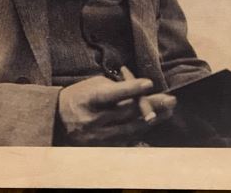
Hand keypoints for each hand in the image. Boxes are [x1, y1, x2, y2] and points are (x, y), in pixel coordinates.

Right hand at [56, 75, 175, 145]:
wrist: (58, 120)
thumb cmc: (80, 96)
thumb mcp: (93, 85)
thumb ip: (116, 87)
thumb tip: (143, 91)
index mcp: (88, 100)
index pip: (111, 94)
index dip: (130, 89)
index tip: (149, 83)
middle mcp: (93, 120)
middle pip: (127, 113)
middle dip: (152, 105)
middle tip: (171, 100)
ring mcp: (98, 137)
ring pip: (132, 128)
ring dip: (153, 119)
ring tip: (169, 110)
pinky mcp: (103, 147)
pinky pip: (128, 140)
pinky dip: (143, 131)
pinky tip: (154, 123)